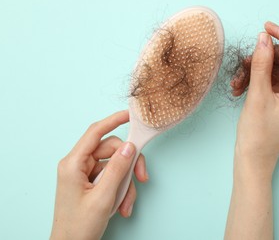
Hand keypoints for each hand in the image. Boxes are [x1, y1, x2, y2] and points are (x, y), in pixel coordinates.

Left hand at [50, 110, 148, 239]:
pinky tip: (121, 206)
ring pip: (115, 165)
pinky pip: (112, 177)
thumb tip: (129, 146)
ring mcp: (85, 174)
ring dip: (125, 183)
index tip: (129, 114)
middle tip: (142, 178)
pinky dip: (121, 190)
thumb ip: (118, 169)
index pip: (95, 133)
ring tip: (126, 203)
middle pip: (111, 150)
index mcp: (73, 164)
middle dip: (128, 164)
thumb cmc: (79, 226)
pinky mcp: (91, 183)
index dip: (113, 120)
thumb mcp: (103, 197)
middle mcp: (78, 165)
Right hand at [231, 21, 278, 174]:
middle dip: (265, 57)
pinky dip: (256, 79)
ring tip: (238, 80)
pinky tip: (240, 87)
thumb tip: (263, 39)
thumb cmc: (258, 135)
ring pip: (277, 69)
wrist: (252, 159)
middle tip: (245, 59)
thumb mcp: (258, 96)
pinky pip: (271, 79)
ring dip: (256, 69)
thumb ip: (261, 64)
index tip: (267, 27)